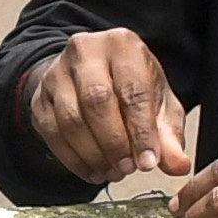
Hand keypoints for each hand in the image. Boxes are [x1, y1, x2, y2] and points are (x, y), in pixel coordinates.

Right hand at [21, 29, 193, 184]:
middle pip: (97, 100)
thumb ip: (169, 134)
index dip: (141, 130)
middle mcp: (85, 51)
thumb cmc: (130, 86)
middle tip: (128, 169)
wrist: (90, 75)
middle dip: (114, 142)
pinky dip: (73, 159)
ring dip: (93, 154)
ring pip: (71, 119)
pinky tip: (93, 171)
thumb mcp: (158, 102)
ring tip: (113, 172)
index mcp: (122, 45)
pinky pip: (52, 133)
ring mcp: (56, 73)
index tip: (148, 162)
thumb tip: (178, 166)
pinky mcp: (40, 97)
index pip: (132, 89)